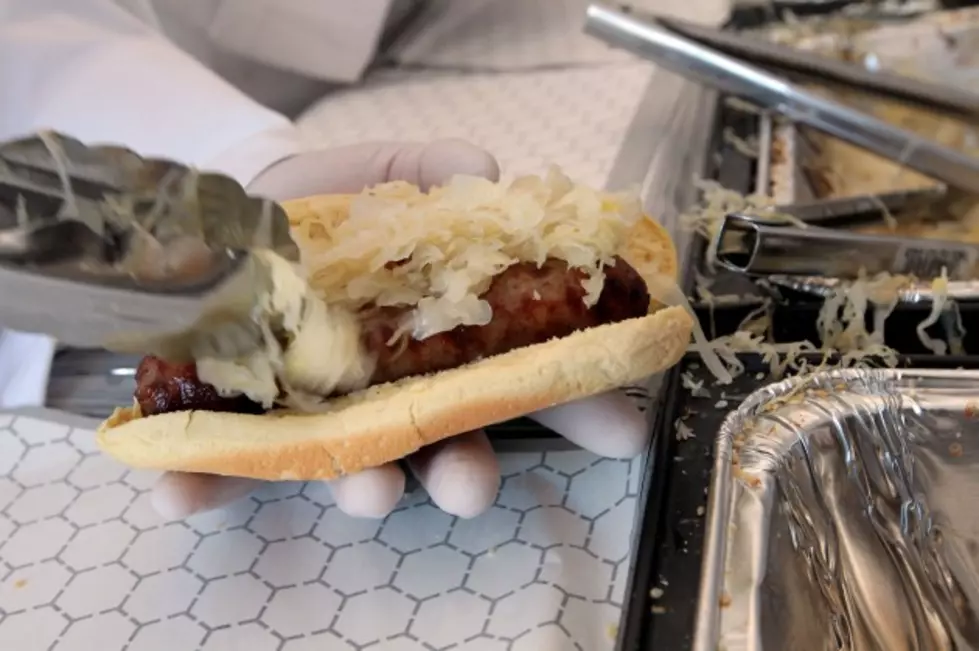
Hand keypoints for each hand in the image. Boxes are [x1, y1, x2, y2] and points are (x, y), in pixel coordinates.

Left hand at [151, 140, 650, 519]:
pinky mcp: (235, 430)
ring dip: (366, 490)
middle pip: (444, 451)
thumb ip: (430, 168)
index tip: (624, 428)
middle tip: (474, 483)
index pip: (524, 384)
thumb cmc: (325, 203)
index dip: (577, 408)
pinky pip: (218, 470)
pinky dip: (202, 486)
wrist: (228, 218)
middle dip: (465, 475)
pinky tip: (183, 492)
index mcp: (445, 348)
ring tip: (368, 490)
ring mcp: (318, 421)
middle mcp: (393, 399)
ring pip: (352, 472)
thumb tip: (485, 170)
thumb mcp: (380, 170)